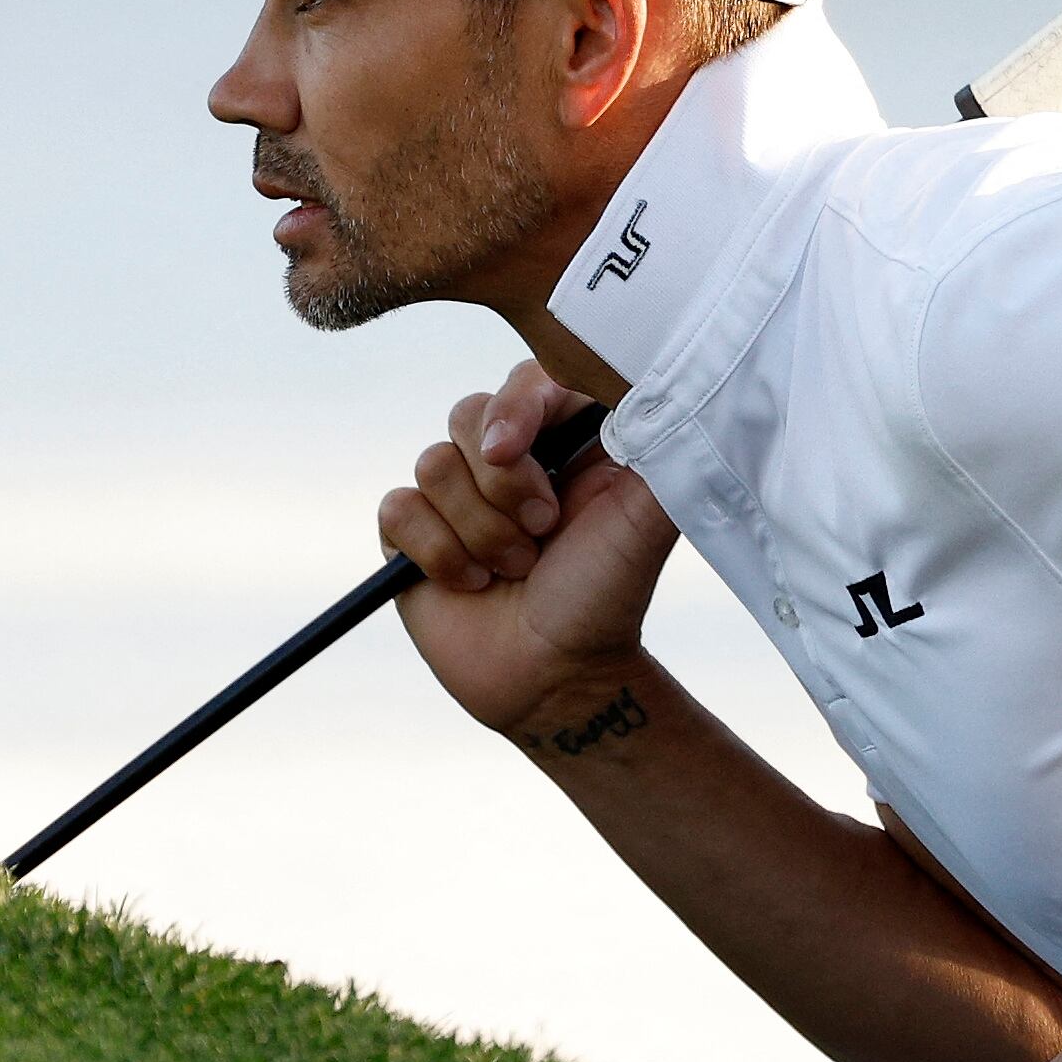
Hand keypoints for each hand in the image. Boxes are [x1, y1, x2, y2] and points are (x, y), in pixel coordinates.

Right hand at [379, 361, 678, 737]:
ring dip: (479, 531)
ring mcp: (457, 494)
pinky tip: (470, 583)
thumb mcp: (646, 519)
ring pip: (431, 464)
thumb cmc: (606, 597)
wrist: (556, 680)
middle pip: (468, 414)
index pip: (528, 381)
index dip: (515, 407)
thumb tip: (663, 387)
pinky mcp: (414, 533)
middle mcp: (509, 459)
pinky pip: (398, 508)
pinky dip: (437, 552)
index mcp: (565, 440)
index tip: (513, 449)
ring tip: (514, 570)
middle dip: (502, 486)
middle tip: (542, 535)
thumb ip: (660, 446)